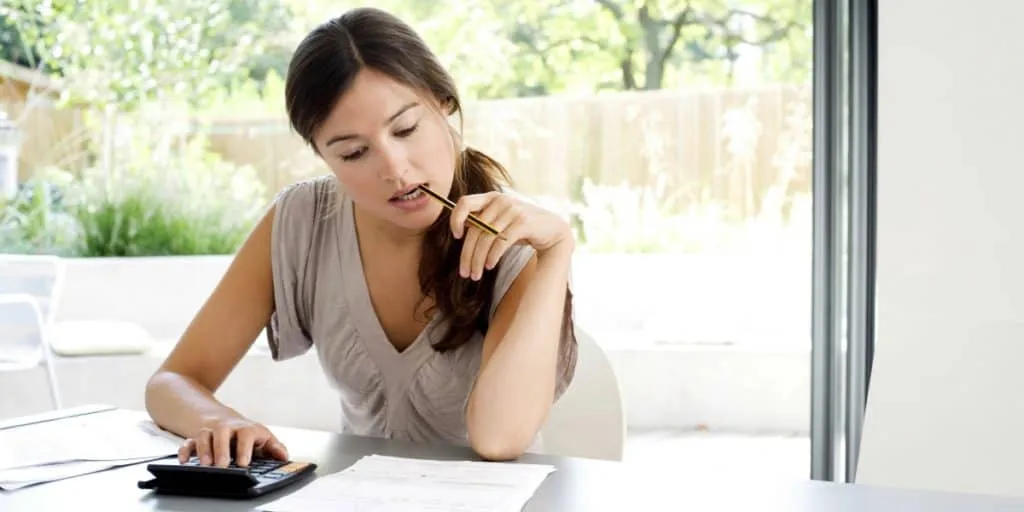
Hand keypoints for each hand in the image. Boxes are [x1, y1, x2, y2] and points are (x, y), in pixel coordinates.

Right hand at [178, 416, 288, 467]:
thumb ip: (275, 448)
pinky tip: (185, 460)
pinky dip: (185, 450)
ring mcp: (211, 432)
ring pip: (204, 436)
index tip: (243, 463)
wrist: (230, 422)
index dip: (245, 448)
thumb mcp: (264, 438)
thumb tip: (284, 456)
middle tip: (222, 465)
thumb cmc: (249, 434)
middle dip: (221, 450)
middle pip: (222, 434)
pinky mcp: (197, 439)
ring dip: (203, 450)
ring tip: (205, 465)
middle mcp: (227, 429)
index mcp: (245, 429)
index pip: (246, 434)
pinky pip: (188, 442)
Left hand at [449, 191, 572, 279]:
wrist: (553, 229)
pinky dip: (492, 257)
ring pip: (486, 239)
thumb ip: (483, 220)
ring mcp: (513, 210)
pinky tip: (489, 266)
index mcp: (492, 197)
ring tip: (475, 275)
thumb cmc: (522, 227)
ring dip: (478, 261)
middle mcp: (501, 201)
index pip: (464, 202)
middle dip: (467, 254)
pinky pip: (500, 243)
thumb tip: (460, 228)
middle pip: (474, 229)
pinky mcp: (523, 223)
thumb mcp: (501, 220)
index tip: (456, 236)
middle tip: (464, 273)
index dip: (455, 219)